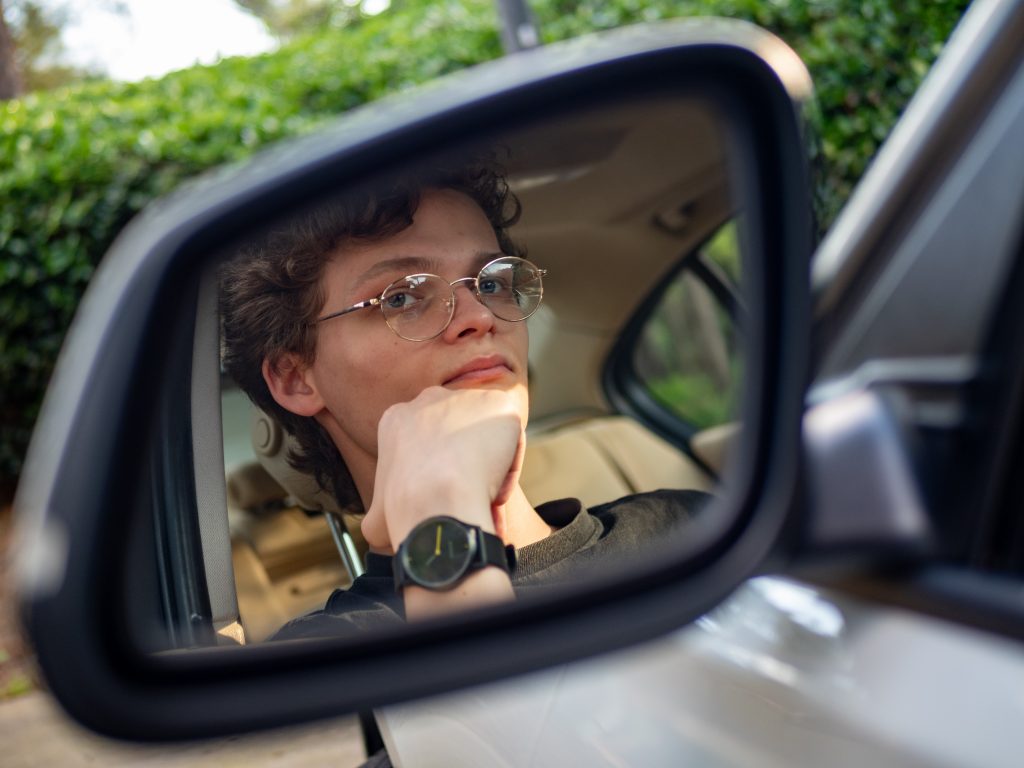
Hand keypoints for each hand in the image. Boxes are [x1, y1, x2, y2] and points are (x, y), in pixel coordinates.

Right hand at [361, 386, 524, 552]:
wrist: (434, 498)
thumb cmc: (403, 512)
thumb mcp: (377, 516)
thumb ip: (382, 513)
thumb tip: (373, 535)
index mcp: (398, 418)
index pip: (428, 441)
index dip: (439, 471)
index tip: (444, 495)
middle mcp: (429, 399)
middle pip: (458, 433)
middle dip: (466, 463)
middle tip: (469, 497)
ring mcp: (465, 398)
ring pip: (486, 437)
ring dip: (488, 468)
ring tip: (484, 501)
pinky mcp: (498, 403)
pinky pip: (512, 439)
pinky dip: (509, 467)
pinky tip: (496, 490)